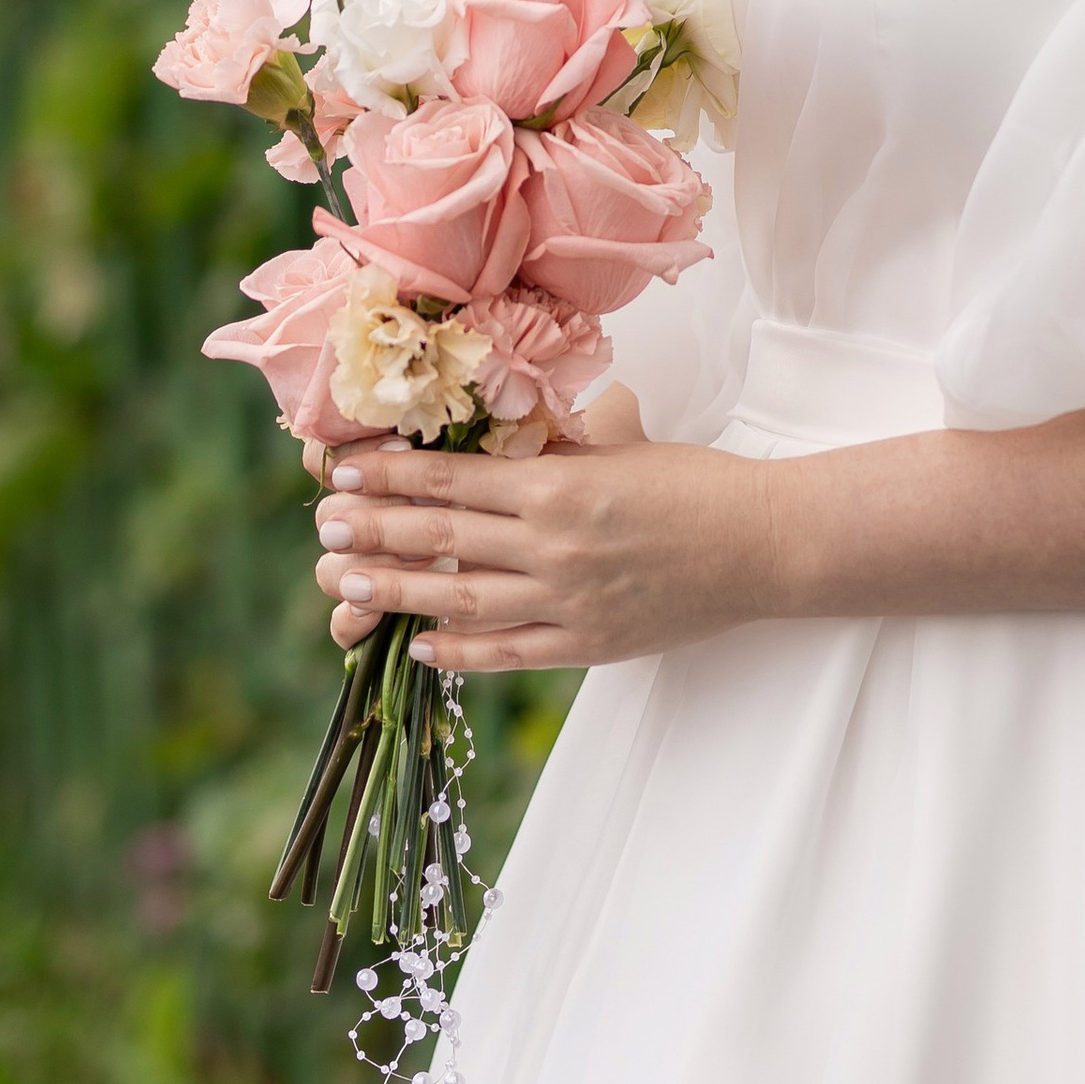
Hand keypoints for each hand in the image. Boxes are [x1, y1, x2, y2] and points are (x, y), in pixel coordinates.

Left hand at [312, 428, 784, 671]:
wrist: (761, 545)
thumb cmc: (693, 484)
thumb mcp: (616, 447)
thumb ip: (551, 447)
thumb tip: (487, 432)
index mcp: (559, 484)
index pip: (453, 478)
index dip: (390, 475)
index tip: (341, 472)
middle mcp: (553, 544)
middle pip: (442, 538)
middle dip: (375, 530)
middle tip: (323, 526)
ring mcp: (567, 601)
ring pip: (460, 598)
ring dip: (396, 591)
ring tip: (344, 583)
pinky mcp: (586, 644)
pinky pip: (508, 651)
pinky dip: (459, 650)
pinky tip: (418, 646)